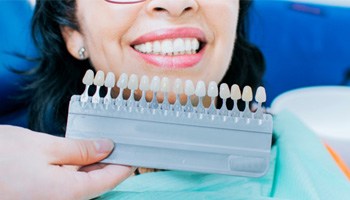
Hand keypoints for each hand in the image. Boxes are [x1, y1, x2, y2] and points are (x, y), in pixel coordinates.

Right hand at [0, 125, 134, 199]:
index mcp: (66, 193)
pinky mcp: (40, 197)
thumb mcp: (44, 146)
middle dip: (109, 164)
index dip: (124, 166)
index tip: (135, 153)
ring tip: (99, 146)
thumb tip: (106, 147)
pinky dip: (76, 171)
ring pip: (82, 185)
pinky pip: (67, 186)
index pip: (108, 180)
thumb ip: (79, 149)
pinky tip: (77, 156)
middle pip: (96, 184)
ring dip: (92, 167)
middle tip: (118, 144)